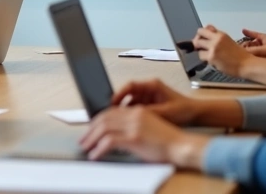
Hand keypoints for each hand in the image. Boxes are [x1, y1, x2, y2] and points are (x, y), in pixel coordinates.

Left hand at [80, 106, 206, 167]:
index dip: (97, 120)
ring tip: (86, 147)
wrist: (181, 146)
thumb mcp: (149, 127)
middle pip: (104, 118)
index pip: (111, 112)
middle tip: (83, 139)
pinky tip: (95, 155)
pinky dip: (99, 148)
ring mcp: (134, 125)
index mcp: (138, 111)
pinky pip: (109, 141)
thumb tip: (117, 135)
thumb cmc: (168, 141)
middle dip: (90, 130)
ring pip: (104, 128)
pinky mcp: (134, 138)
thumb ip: (133, 126)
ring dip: (91, 139)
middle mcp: (134, 115)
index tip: (90, 129)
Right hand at [109, 78, 198, 125]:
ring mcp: (148, 97)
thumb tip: (132, 115)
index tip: (112, 103)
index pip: (130, 86)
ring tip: (120, 121)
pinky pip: (136, 108)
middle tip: (113, 115)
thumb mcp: (165, 112)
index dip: (119, 93)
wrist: (195, 114)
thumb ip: (148, 112)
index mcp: (152, 85)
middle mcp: (148, 89)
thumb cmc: (183, 110)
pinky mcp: (149, 105)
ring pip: (130, 102)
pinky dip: (132, 115)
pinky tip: (129, 124)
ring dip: (126, 111)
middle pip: (128, 94)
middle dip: (120, 104)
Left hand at [193, 25, 253, 76]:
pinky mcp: (211, 57)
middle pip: (198, 35)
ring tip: (209, 56)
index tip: (203, 39)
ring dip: (201, 51)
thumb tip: (207, 36)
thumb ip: (217, 38)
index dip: (201, 34)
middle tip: (202, 47)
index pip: (204, 29)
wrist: (246, 64)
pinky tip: (212, 61)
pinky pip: (201, 56)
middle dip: (198, 41)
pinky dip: (205, 59)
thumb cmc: (240, 55)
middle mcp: (216, 39)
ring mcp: (213, 48)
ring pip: (197, 46)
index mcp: (221, 34)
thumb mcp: (228, 41)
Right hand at [241, 28, 265, 63]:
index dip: (245, 35)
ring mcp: (261, 51)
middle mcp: (261, 43)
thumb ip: (253, 50)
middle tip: (238, 52)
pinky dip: (250, 58)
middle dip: (243, 47)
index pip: (250, 34)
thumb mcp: (265, 49)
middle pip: (248, 44)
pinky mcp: (262, 58)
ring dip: (246, 53)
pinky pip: (253, 57)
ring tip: (241, 57)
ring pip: (250, 51)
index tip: (238, 38)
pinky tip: (247, 61)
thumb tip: (241, 52)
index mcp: (262, 37)